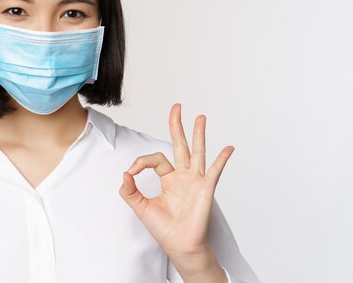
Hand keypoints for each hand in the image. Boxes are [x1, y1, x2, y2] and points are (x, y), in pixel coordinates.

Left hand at [119, 103, 233, 260]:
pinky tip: (228, 147)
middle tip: (177, 107)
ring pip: (197, 152)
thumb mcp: (141, 208)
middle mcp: (183, 176)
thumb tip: (124, 174)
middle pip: (179, 144)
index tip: (132, 171)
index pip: (155, 159)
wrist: (180, 246)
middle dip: (177, 125)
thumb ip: (130, 191)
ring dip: (198, 134)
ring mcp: (195, 181)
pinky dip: (222, 159)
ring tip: (201, 117)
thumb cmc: (164, 229)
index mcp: (168, 179)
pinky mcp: (205, 189)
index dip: (142, 161)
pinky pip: (215, 171)